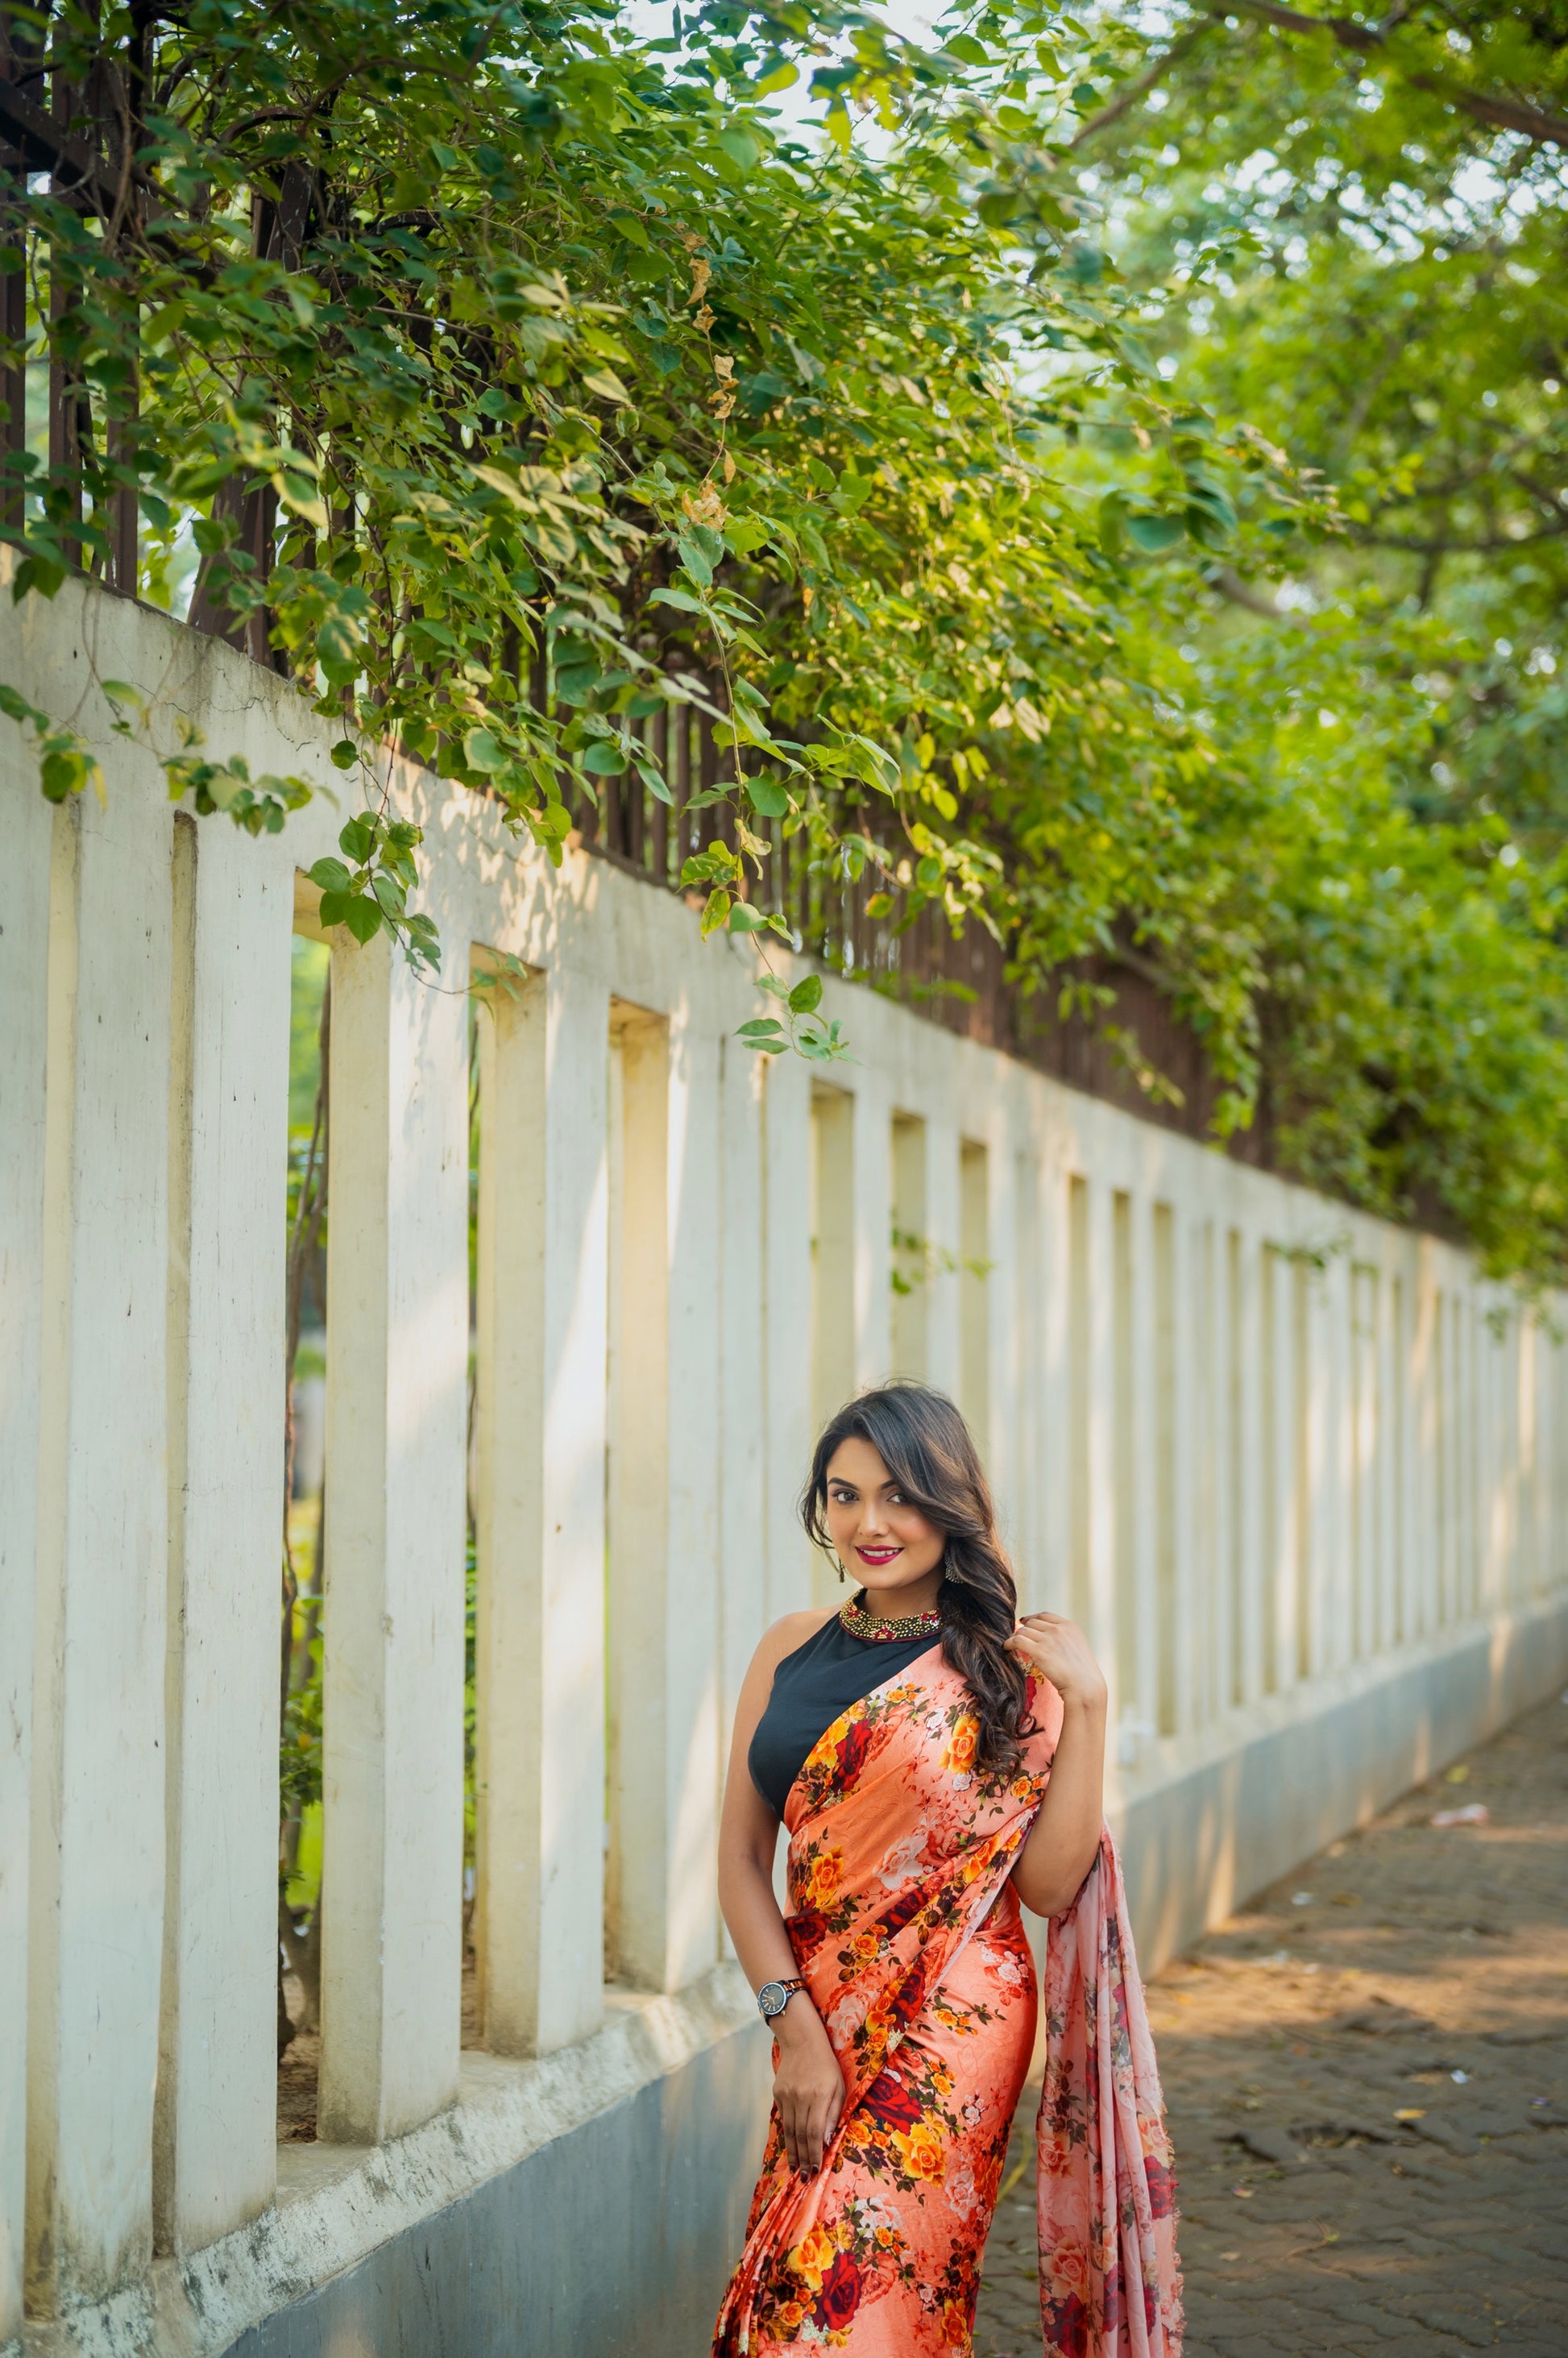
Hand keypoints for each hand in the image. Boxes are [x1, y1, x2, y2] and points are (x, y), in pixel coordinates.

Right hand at [771, 2000, 845, 2172]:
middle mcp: (801, 2096)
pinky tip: (790, 2148)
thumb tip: (827, 2141)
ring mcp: (786, 2095)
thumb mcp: (839, 2086)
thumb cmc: (827, 2065)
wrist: (801, 2040)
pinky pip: (783, 2119)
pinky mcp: (777, 2093)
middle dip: (803, 2159)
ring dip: (793, 2152)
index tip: (815, 2171)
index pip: (814, 2132)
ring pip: (789, 2130)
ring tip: (795, 2170)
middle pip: (800, 2135)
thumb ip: (834, 2113)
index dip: (814, 2154)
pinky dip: (787, 2136)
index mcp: (819, 2095)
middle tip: (804, 2179)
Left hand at [1006, 1611, 1106, 1709]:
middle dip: (1023, 1630)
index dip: (1032, 1619)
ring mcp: (1049, 1639)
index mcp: (1070, 1627)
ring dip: (1015, 1637)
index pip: (1045, 1616)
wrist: (1085, 1688)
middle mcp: (1059, 1629)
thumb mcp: (1078, 1649)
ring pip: (1023, 1631)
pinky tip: (1006, 1648)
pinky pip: (1017, 1640)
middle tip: (1017, 1638)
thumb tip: (1046, 1640)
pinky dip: (1009, 1643)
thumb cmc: (1083, 1676)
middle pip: (1032, 1623)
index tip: (1024, 1623)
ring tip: (1011, 1645)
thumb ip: (1064, 1640)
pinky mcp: (1039, 1651)